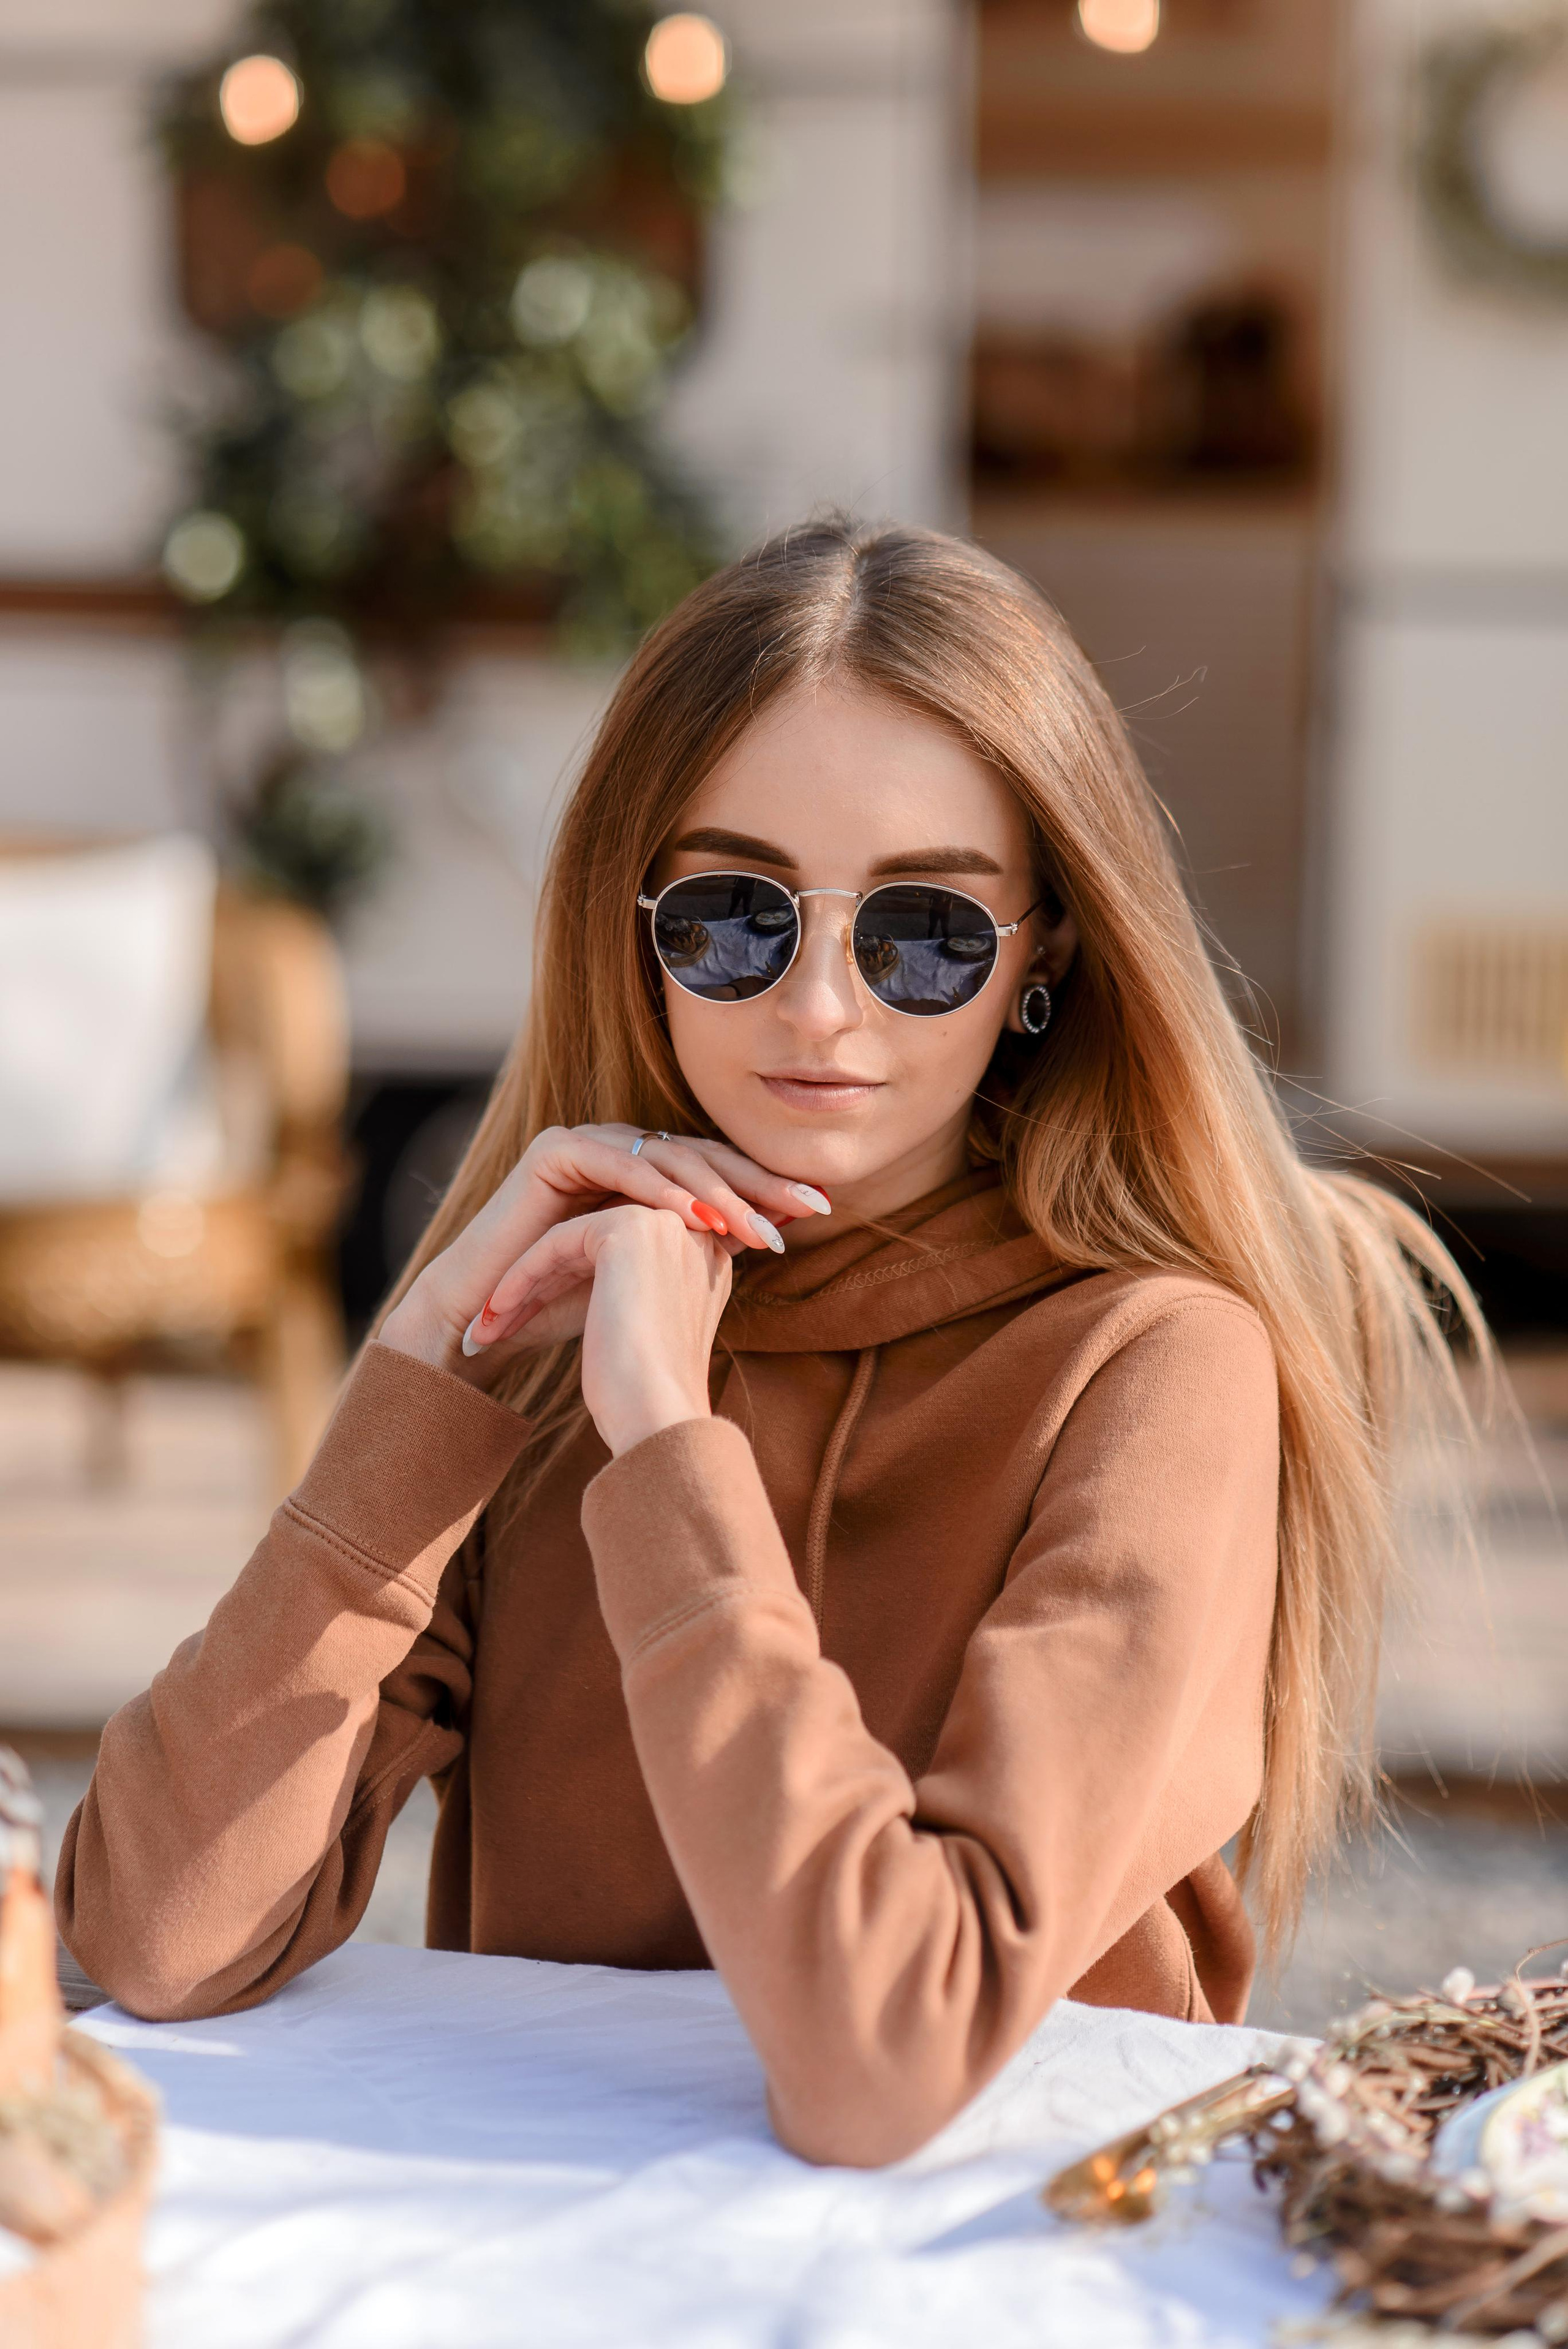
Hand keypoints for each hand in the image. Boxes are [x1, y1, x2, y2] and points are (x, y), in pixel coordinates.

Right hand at [380, 1122, 827, 1384]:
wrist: (487, 1319)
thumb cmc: (564, 1304)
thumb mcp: (650, 1269)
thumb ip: (700, 1243)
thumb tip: (773, 1234)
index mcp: (643, 1168)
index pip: (717, 1170)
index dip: (767, 1186)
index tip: (820, 1208)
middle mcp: (619, 1146)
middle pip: (702, 1156)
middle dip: (759, 1181)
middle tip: (811, 1205)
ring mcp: (587, 1141)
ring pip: (667, 1158)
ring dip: (718, 1191)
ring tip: (760, 1224)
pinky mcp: (554, 1149)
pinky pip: (618, 1164)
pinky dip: (659, 1189)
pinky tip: (696, 1216)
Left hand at [469, 1203, 731, 1454]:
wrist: (658, 1418)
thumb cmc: (645, 1397)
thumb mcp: (647, 1332)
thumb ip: (638, 1295)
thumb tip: (599, 1291)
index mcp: (704, 1258)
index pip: (624, 1253)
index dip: (568, 1283)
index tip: (528, 1319)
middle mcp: (693, 1232)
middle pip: (597, 1245)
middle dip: (543, 1282)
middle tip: (498, 1321)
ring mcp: (664, 1225)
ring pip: (573, 1240)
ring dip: (524, 1282)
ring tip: (487, 1326)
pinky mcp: (629, 1228)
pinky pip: (557, 1240)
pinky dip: (521, 1276)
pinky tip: (494, 1313)